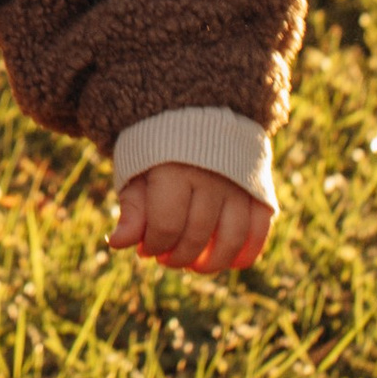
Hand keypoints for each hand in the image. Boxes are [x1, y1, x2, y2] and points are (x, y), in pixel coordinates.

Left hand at [111, 164, 272, 273]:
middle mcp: (211, 178)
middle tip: (166, 259)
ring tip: (195, 265)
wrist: (198, 112)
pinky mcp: (259, 191)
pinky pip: (259, 231)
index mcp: (175, 170)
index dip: (153, 246)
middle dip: (177, 257)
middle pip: (197, 236)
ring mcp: (239, 185)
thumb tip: (117, 243)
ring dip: (212, 263)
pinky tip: (229, 262)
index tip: (145, 249)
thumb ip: (132, 209)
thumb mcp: (137, 171)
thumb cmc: (159, 149)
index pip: (166, 226)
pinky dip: (246, 253)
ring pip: (231, 240)